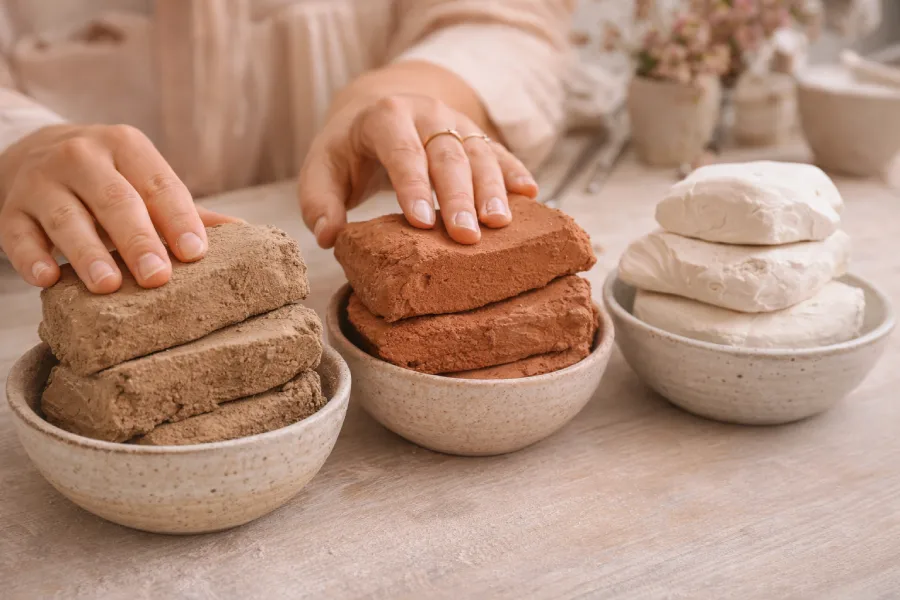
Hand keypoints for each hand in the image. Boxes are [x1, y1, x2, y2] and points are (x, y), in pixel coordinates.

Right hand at [0, 124, 239, 292]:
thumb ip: (186, 209)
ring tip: (108, 285)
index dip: (178, 218)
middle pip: (114, 199)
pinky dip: (31, 257)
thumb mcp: (144, 181)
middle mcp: (82, 157)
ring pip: (66, 217)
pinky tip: (49, 279)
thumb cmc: (109, 180)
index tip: (196, 253)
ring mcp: (41, 182)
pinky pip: (18, 235)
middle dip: (138, 239)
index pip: (158, 183)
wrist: (31, 155)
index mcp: (126, 147)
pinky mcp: (10, 210)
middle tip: (158, 278)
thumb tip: (243, 234)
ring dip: (88, 252)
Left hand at [298, 94, 538, 247]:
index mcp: (385, 117)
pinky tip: (530, 194)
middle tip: (466, 235)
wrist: (379, 108)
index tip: (420, 221)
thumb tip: (329, 236)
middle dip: (458, 195)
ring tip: (500, 223)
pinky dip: (515, 172)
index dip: (412, 185)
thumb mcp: (321, 168)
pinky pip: (499, 152)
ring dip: (492, 189)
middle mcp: (426, 114)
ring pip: (479, 153)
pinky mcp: (476, 136)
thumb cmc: (348, 150)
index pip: (402, 151)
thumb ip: (318, 202)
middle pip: (447, 154)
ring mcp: (456, 123)